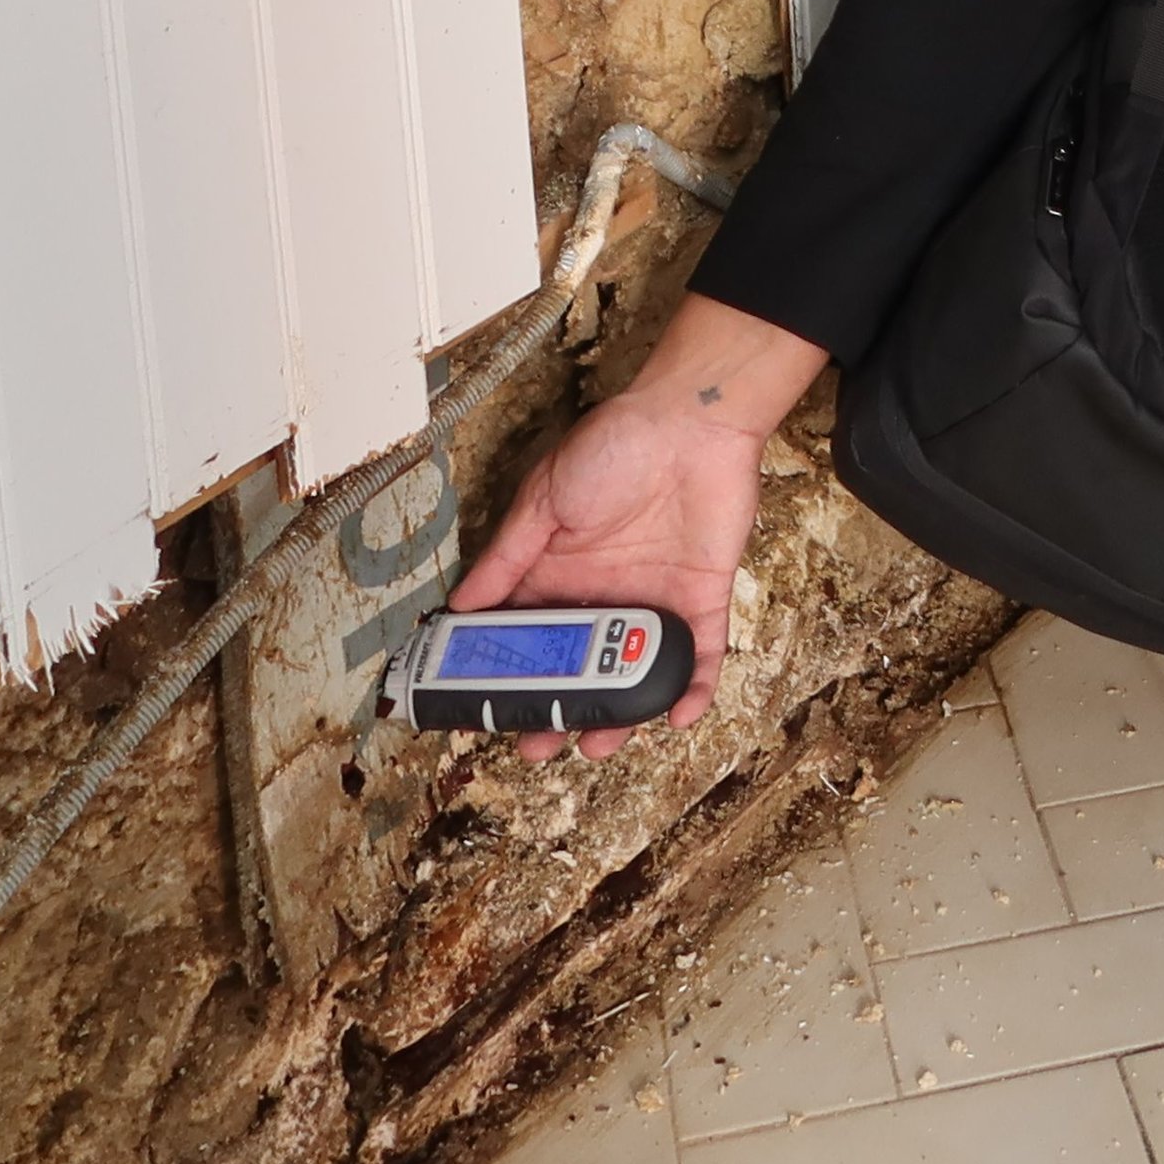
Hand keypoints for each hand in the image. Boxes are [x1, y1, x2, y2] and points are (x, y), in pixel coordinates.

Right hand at [451, 296, 823, 760]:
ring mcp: (654, 601)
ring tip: (599, 744)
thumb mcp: (545, 498)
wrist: (691, 418)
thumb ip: (507, 556)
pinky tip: (680, 714)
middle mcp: (604, 596)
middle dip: (560, 712)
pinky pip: (702, 653)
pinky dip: (694, 686)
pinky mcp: (703, 597)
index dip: (509, 677)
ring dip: (621, 713)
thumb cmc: (614, 445)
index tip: (488, 712)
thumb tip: (461, 607)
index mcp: (559, 573)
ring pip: (636, 673)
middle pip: (579, 669)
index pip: (528, 638)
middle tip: (540, 746)